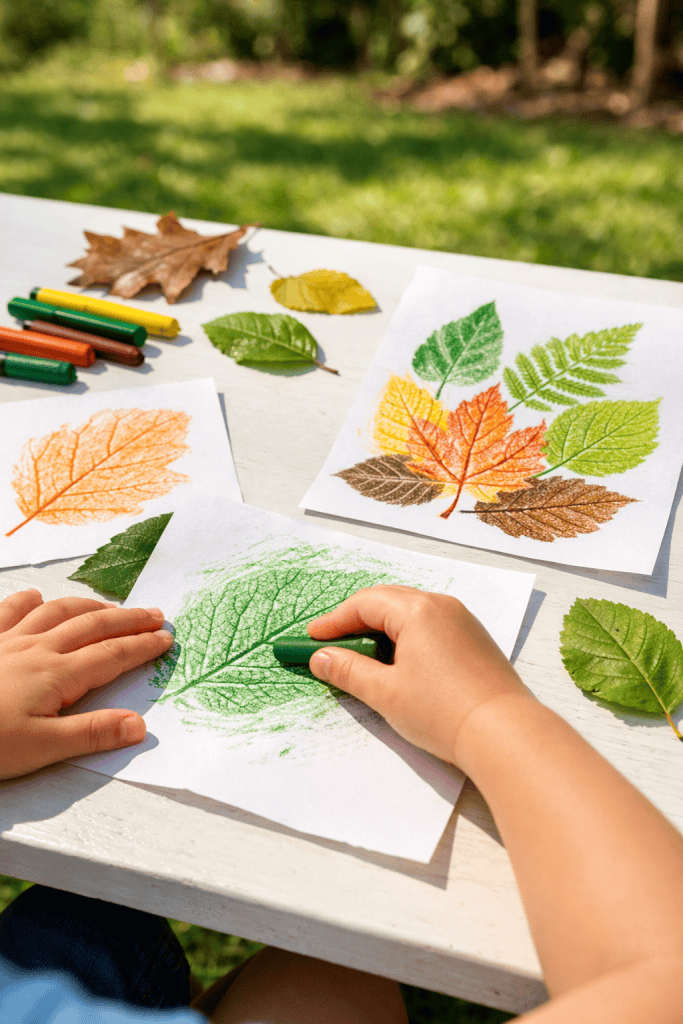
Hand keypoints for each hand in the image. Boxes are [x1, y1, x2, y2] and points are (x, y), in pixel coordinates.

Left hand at [0, 589, 172, 779]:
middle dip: (128, 620)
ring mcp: (8, 641)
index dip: (142, 646)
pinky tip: (36, 597)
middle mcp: (37, 649)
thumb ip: (92, 734)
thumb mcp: (41, 749)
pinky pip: (8, 612)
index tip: (166, 639)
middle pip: (92, 626)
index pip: (112, 655)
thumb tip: (139, 725)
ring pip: (57, 612)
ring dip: (88, 606)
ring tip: (110, 607)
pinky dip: (27, 602)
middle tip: (155, 615)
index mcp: (57, 675)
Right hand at [307, 585, 531, 765]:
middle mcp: (442, 606)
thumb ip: (348, 671)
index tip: (312, 639)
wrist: (505, 733)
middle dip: (355, 622)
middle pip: (387, 602)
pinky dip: (407, 638)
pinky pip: (431, 627)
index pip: (364, 604)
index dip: (333, 621)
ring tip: (361, 656)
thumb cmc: (444, 712)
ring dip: (382, 630)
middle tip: (331, 645)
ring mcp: (462, 622)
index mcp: (418, 610)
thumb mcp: (385, 692)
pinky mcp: (475, 641)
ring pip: (411, 614)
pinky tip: (398, 663)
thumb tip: (321, 658)